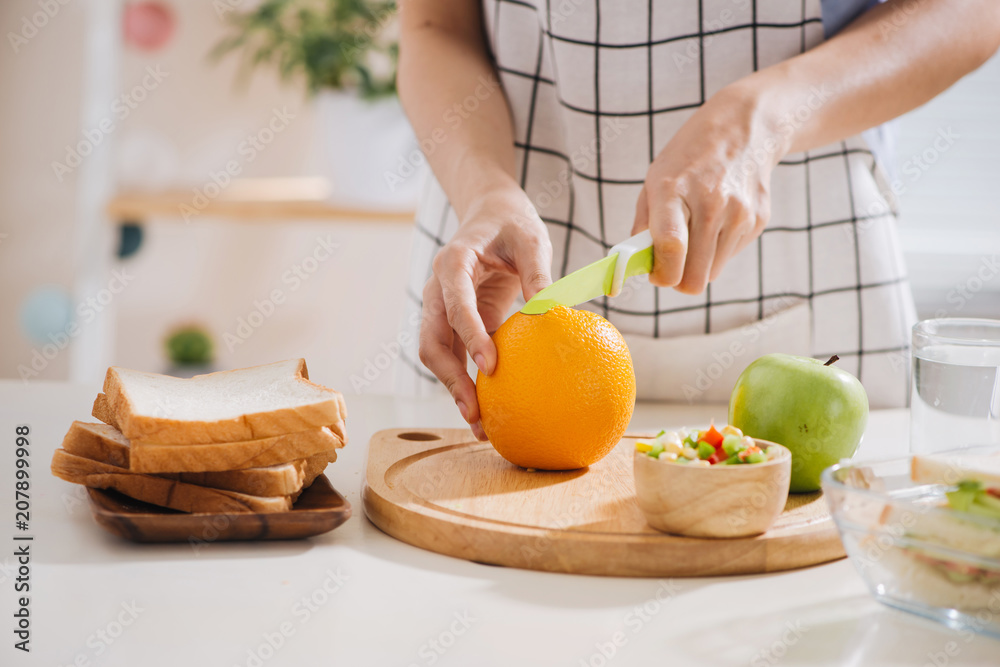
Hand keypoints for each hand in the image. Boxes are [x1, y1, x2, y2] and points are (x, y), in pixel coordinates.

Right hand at [419, 190, 552, 439]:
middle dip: (450, 379)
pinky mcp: (454, 323)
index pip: (455, 306)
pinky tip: (489, 410)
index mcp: (452, 263)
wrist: (489, 213)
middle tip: (475, 411)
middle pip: (431, 341)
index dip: (470, 337)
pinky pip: (455, 356)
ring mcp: (441, 309)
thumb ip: (538, 272)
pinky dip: (467, 383)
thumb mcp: (531, 239)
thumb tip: (553, 312)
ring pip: (437, 356)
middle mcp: (437, 290)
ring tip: (481, 425)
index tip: (490, 366)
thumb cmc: (511, 223)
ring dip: (455, 390)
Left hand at [633, 84, 782, 293]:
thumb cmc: (690, 157)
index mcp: (674, 190)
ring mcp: (738, 213)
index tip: (656, 274)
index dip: (662, 274)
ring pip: (712, 273)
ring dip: (699, 264)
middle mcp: (710, 203)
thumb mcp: (655, 179)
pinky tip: (718, 219)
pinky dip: (719, 249)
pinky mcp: (757, 220)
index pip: (670, 248)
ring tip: (696, 233)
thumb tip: (639, 264)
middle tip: (672, 263)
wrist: (744, 129)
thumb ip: (644, 224)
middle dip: (679, 279)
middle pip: (694, 277)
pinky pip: (730, 256)